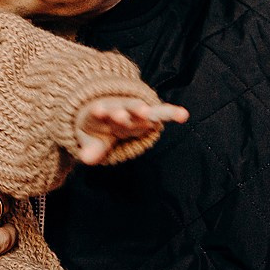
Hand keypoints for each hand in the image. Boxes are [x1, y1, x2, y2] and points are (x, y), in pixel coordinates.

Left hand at [74, 97, 188, 164]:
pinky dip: (171, 113)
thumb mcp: (89, 139)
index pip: (100, 113)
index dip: (100, 112)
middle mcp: (119, 109)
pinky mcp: (148, 114)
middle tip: (122, 114)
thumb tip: (86, 160)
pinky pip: (162, 112)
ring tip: (146, 112)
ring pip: (139, 109)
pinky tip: (183, 115)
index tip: (98, 110)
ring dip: (143, 110)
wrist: (106, 110)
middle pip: (121, 109)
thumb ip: (90, 149)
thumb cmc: (97, 128)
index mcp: (101, 114)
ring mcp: (134, 111)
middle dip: (123, 112)